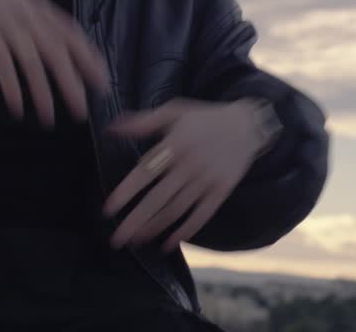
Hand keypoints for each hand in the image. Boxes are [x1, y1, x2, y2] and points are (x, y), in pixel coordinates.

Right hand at [0, 0, 109, 127]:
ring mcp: (6, 23)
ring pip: (31, 61)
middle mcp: (27, 14)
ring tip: (48, 117)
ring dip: (41, 92)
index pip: (71, 34)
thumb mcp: (21, 4)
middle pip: (55, 51)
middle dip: (70, 82)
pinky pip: (3, 64)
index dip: (88, 58)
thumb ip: (41, 24)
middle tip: (81, 109)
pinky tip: (17, 106)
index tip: (100, 81)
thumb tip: (64, 52)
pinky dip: (11, 87)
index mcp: (39, 7)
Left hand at [102, 98, 266, 250]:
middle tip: (116, 240)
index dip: (126, 193)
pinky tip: (169, 244)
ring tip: (135, 241)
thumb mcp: (174, 111)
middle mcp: (189, 166)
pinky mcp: (221, 192)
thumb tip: (111, 128)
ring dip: (154, 228)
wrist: (247, 126)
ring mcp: (206, 181)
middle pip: (157, 199)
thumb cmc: (205, 118)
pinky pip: (201, 215)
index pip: (144, 173)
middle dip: (135, 221)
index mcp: (174, 146)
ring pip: (176, 210)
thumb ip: (143, 122)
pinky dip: (185, 231)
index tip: (108, 210)